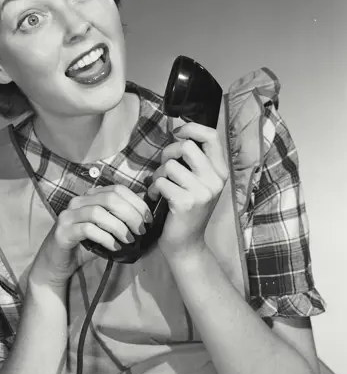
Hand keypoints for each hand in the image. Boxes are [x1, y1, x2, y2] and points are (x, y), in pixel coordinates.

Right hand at [32, 185, 152, 287]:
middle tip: (141, 230)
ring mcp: (68, 215)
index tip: (148, 219)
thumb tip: (146, 209)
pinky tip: (115, 247)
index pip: (117, 189)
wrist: (57, 263)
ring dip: (119, 226)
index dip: (136, 202)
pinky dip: (105, 238)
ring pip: (98, 212)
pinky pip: (87, 229)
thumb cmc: (85, 245)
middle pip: (109, 198)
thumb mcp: (107, 228)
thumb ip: (121, 217)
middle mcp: (78, 201)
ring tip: (129, 240)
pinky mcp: (63, 231)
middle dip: (130, 214)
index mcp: (90, 196)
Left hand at [147, 122, 227, 262]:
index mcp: (220, 172)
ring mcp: (202, 192)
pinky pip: (160, 182)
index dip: (191, 128)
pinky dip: (153, 189)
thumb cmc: (188, 210)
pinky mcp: (185, 203)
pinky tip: (156, 198)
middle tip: (164, 168)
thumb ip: (195, 161)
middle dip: (167, 153)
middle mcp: (215, 181)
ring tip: (160, 187)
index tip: (177, 134)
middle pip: (186, 146)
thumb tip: (179, 132)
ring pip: (169, 165)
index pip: (211, 136)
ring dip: (158, 174)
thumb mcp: (199, 183)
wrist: (187, 245)